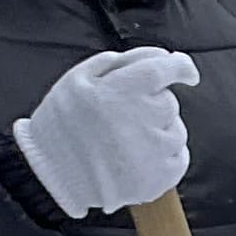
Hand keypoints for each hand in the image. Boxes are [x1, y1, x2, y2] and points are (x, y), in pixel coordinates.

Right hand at [14, 45, 197, 216]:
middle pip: (168, 103)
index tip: (186, 71)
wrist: (50, 176)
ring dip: (159, 131)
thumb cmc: (61, 123)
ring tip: (126, 141)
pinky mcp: (158, 179)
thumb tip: (159, 56)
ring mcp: (153, 151)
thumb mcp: (78, 78)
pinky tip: (139, 158)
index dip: (180, 66)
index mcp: (121, 91)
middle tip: (123, 118)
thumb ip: (119, 62)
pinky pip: (179, 158)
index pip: (164, 69)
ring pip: (176, 131)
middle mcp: (142, 119)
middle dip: (152, 105)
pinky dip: (165, 156)